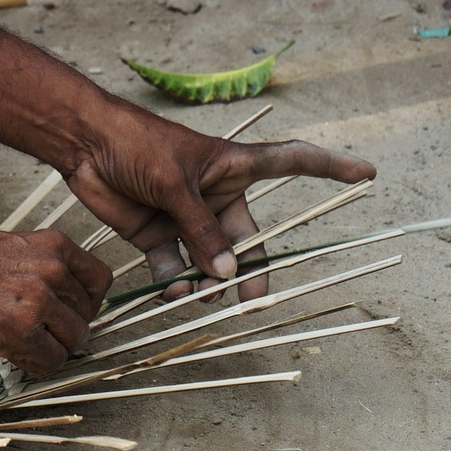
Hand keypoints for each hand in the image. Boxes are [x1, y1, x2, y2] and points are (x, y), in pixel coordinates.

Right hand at [0, 228, 110, 374]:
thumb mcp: (11, 247)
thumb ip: (41, 267)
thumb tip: (60, 293)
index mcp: (54, 246)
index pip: (100, 280)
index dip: (88, 302)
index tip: (72, 311)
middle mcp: (53, 271)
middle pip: (86, 316)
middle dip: (66, 329)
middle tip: (42, 334)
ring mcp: (39, 301)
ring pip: (73, 341)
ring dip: (53, 349)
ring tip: (27, 345)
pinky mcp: (21, 331)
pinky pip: (51, 361)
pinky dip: (37, 365)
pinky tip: (16, 355)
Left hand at [66, 110, 375, 301]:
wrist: (82, 145)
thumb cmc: (135, 146)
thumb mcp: (175, 184)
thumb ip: (201, 230)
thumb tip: (227, 273)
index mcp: (233, 167)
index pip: (293, 162)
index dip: (331, 167)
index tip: (368, 173)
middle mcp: (216, 195)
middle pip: (247, 241)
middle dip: (252, 274)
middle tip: (252, 304)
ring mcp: (187, 218)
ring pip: (212, 263)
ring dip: (210, 285)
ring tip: (203, 300)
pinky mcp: (157, 235)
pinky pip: (176, 269)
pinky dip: (175, 285)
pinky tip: (171, 293)